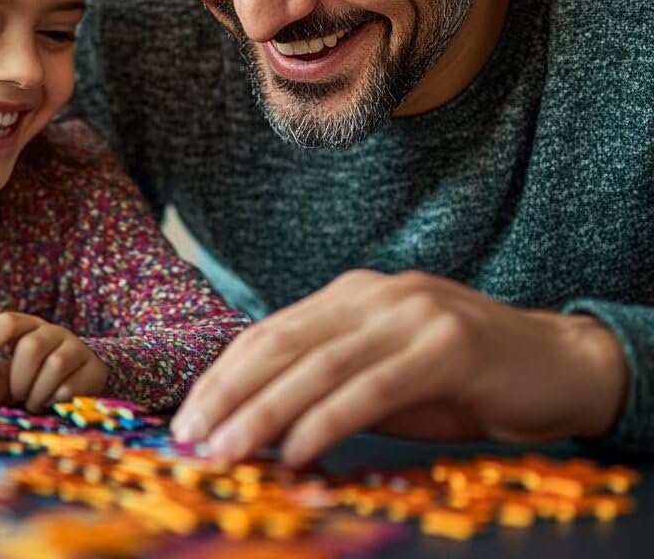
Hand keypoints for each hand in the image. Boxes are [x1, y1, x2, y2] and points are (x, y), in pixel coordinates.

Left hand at [0, 312, 106, 411]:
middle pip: (32, 347)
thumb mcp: (11, 377)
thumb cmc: (36, 377)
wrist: (80, 383)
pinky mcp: (94, 369)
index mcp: (29, 326)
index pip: (6, 322)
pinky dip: (54, 401)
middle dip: (18, 379)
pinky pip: (71, 386)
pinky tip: (52, 403)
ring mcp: (77, 348)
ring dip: (37, 393)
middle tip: (16, 395)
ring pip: (55, 365)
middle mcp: (54, 331)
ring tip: (34, 402)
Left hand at [171, 269, 627, 466]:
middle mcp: (372, 294)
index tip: (189, 417)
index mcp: (349, 295)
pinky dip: (328, 419)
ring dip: (266, 411)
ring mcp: (410, 314)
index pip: (269, 333)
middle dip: (230, 392)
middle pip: (282, 344)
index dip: (224, 375)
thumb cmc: (459, 378)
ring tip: (228, 450)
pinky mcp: (448, 345)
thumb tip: (261, 428)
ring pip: (319, 365)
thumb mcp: (382, 376)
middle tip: (192, 437)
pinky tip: (298, 450)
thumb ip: (328, 386)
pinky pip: (373, 387)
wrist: (555, 362)